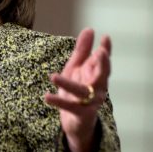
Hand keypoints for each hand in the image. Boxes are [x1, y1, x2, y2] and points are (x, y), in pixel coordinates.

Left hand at [44, 28, 110, 151]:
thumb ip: (82, 50)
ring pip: (82, 91)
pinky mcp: (82, 114)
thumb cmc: (76, 91)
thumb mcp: (76, 68)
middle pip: (103, 75)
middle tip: (100, 52)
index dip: (106, 49)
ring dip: (67, 84)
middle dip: (103, 64)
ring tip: (53, 76)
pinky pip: (70, 107)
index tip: (106, 37)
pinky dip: (58, 101)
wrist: (76, 122)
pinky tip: (46, 96)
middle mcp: (98, 87)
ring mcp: (91, 101)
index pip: (104, 60)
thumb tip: (89, 29)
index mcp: (96, 74)